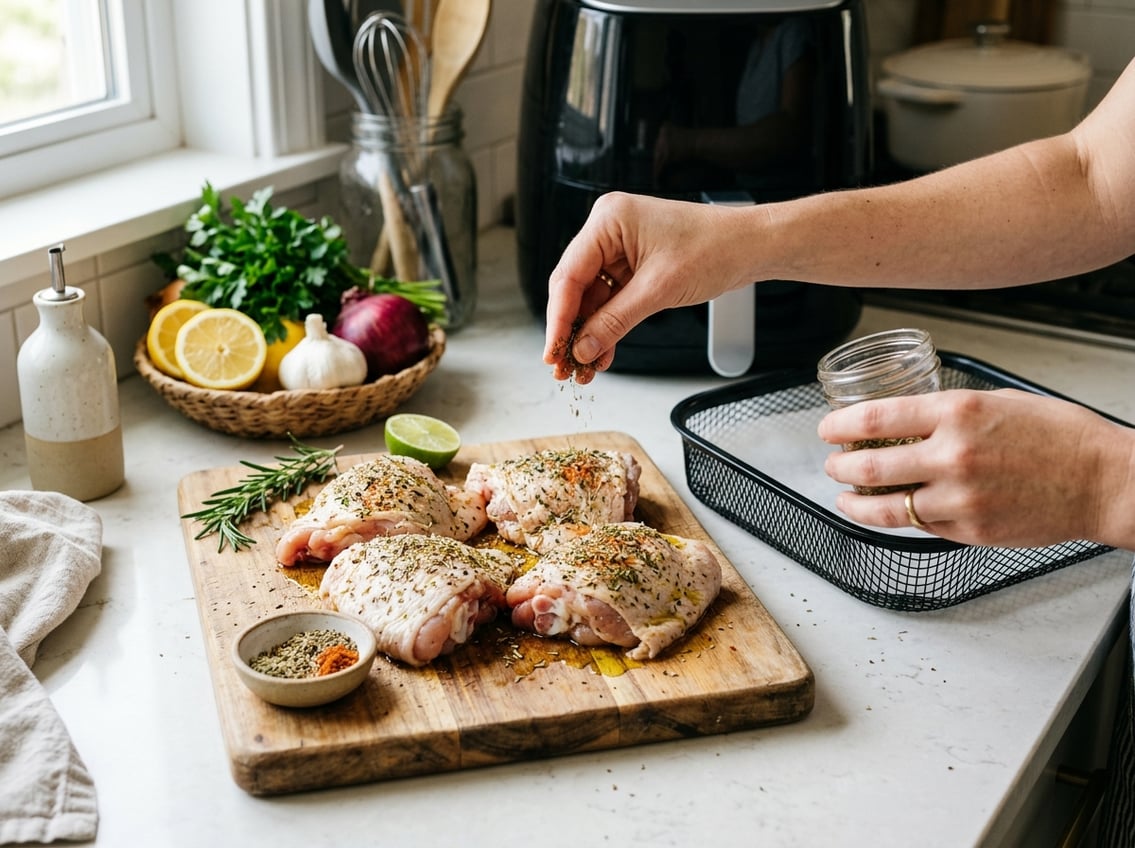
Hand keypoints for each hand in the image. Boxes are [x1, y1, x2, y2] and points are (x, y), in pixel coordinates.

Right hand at [542, 192, 756, 381]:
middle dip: (570, 329)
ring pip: (591, 299)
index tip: (553, 350)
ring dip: (588, 334)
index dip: (558, 318)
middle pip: (574, 288)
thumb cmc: (715, 248)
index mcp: (609, 220)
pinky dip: (607, 327)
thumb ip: (615, 321)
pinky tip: (602, 353)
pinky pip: (610, 301)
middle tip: (562, 365)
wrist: (750, 247)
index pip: (569, 275)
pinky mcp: (631, 266)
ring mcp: (619, 248)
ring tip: (583, 368)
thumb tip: (583, 348)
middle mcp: (609, 230)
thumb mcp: (659, 290)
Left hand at [818, 388, 1134, 547]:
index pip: (874, 418)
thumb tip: (906, 419)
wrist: (1104, 481)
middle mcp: (952, 455)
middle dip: (839, 467)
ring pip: (884, 507)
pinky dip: (896, 518)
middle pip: (868, 466)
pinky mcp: (969, 530)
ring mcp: (959, 498)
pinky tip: (887, 512)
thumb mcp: (998, 401)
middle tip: (831, 465)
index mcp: (957, 412)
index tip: (827, 429)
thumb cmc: (1060, 436)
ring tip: (844, 496)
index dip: (839, 425)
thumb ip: (948, 412)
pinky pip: (918, 526)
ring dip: (854, 502)